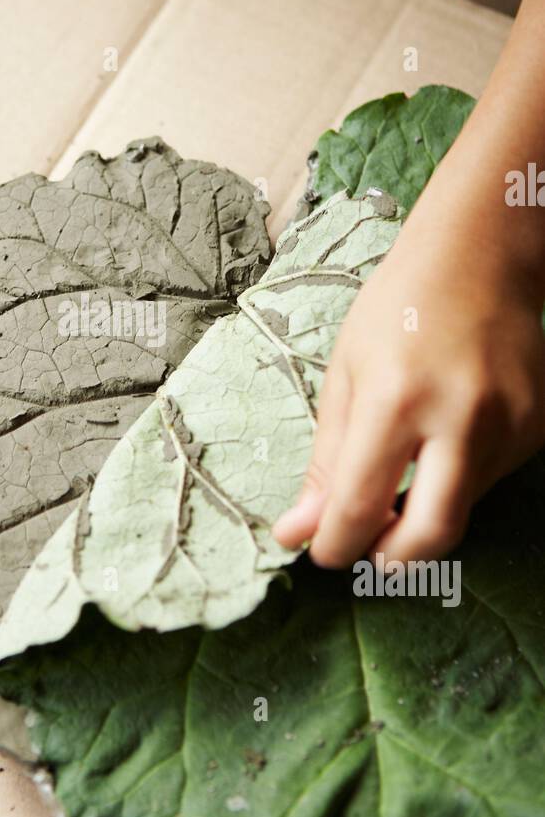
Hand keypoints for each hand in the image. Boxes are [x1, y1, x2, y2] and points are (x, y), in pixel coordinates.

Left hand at [272, 217, 544, 564]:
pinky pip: (487, 481)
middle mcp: (461, 417)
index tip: (320, 551)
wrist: (480, 257)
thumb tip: (297, 532)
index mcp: (395, 399)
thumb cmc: (398, 309)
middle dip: (391, 559)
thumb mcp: (345, 375)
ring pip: (460, 509)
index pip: (361, 505)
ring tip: (405, 460)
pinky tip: (445, 434)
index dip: (335, 544)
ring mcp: (509, 425)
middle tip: (367, 550)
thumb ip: (325, 461)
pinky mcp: (536, 428)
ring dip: (423, 509)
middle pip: (430, 535)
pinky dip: (455, 478)